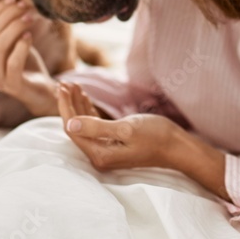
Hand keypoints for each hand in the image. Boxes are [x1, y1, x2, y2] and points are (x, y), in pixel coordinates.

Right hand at [0, 0, 57, 115]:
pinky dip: (21, 47)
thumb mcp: (11, 37)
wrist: (41, 87)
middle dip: (8, 15)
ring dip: (15, 27)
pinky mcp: (11, 86)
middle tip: (25, 6)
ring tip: (30, 18)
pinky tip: (30, 36)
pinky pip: (12, 63)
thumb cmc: (24, 60)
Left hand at [56, 82, 176, 170]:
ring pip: (84, 125)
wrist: (177, 147)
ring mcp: (107, 151)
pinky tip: (85, 98)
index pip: (72, 129)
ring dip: (78, 106)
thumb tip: (70, 124)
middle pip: (76, 127)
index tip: (62, 87)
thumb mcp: (126, 130)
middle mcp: (100, 156)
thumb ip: (97, 128)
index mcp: (100, 154)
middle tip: (64, 83)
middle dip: (68, 104)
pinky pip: (95, 127)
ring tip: (72, 86)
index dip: (65, 107)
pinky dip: (89, 112)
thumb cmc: (156, 136)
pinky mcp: (114, 145)